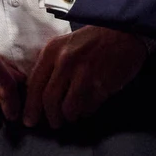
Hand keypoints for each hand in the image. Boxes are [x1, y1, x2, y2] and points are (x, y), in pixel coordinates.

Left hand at [23, 26, 149, 128]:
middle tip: (54, 123)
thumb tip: (37, 92)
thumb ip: (51, 65)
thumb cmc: (94, 40)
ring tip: (72, 115)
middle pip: (49, 100)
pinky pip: (88, 108)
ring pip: (68, 109)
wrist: (125, 32)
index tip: (30, 120)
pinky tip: (88, 106)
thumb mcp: (66, 44)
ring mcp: (84, 73)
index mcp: (53, 50)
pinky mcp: (102, 84)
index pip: (34, 84)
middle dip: (51, 117)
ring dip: (69, 117)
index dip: (31, 106)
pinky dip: (86, 112)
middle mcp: (66, 61)